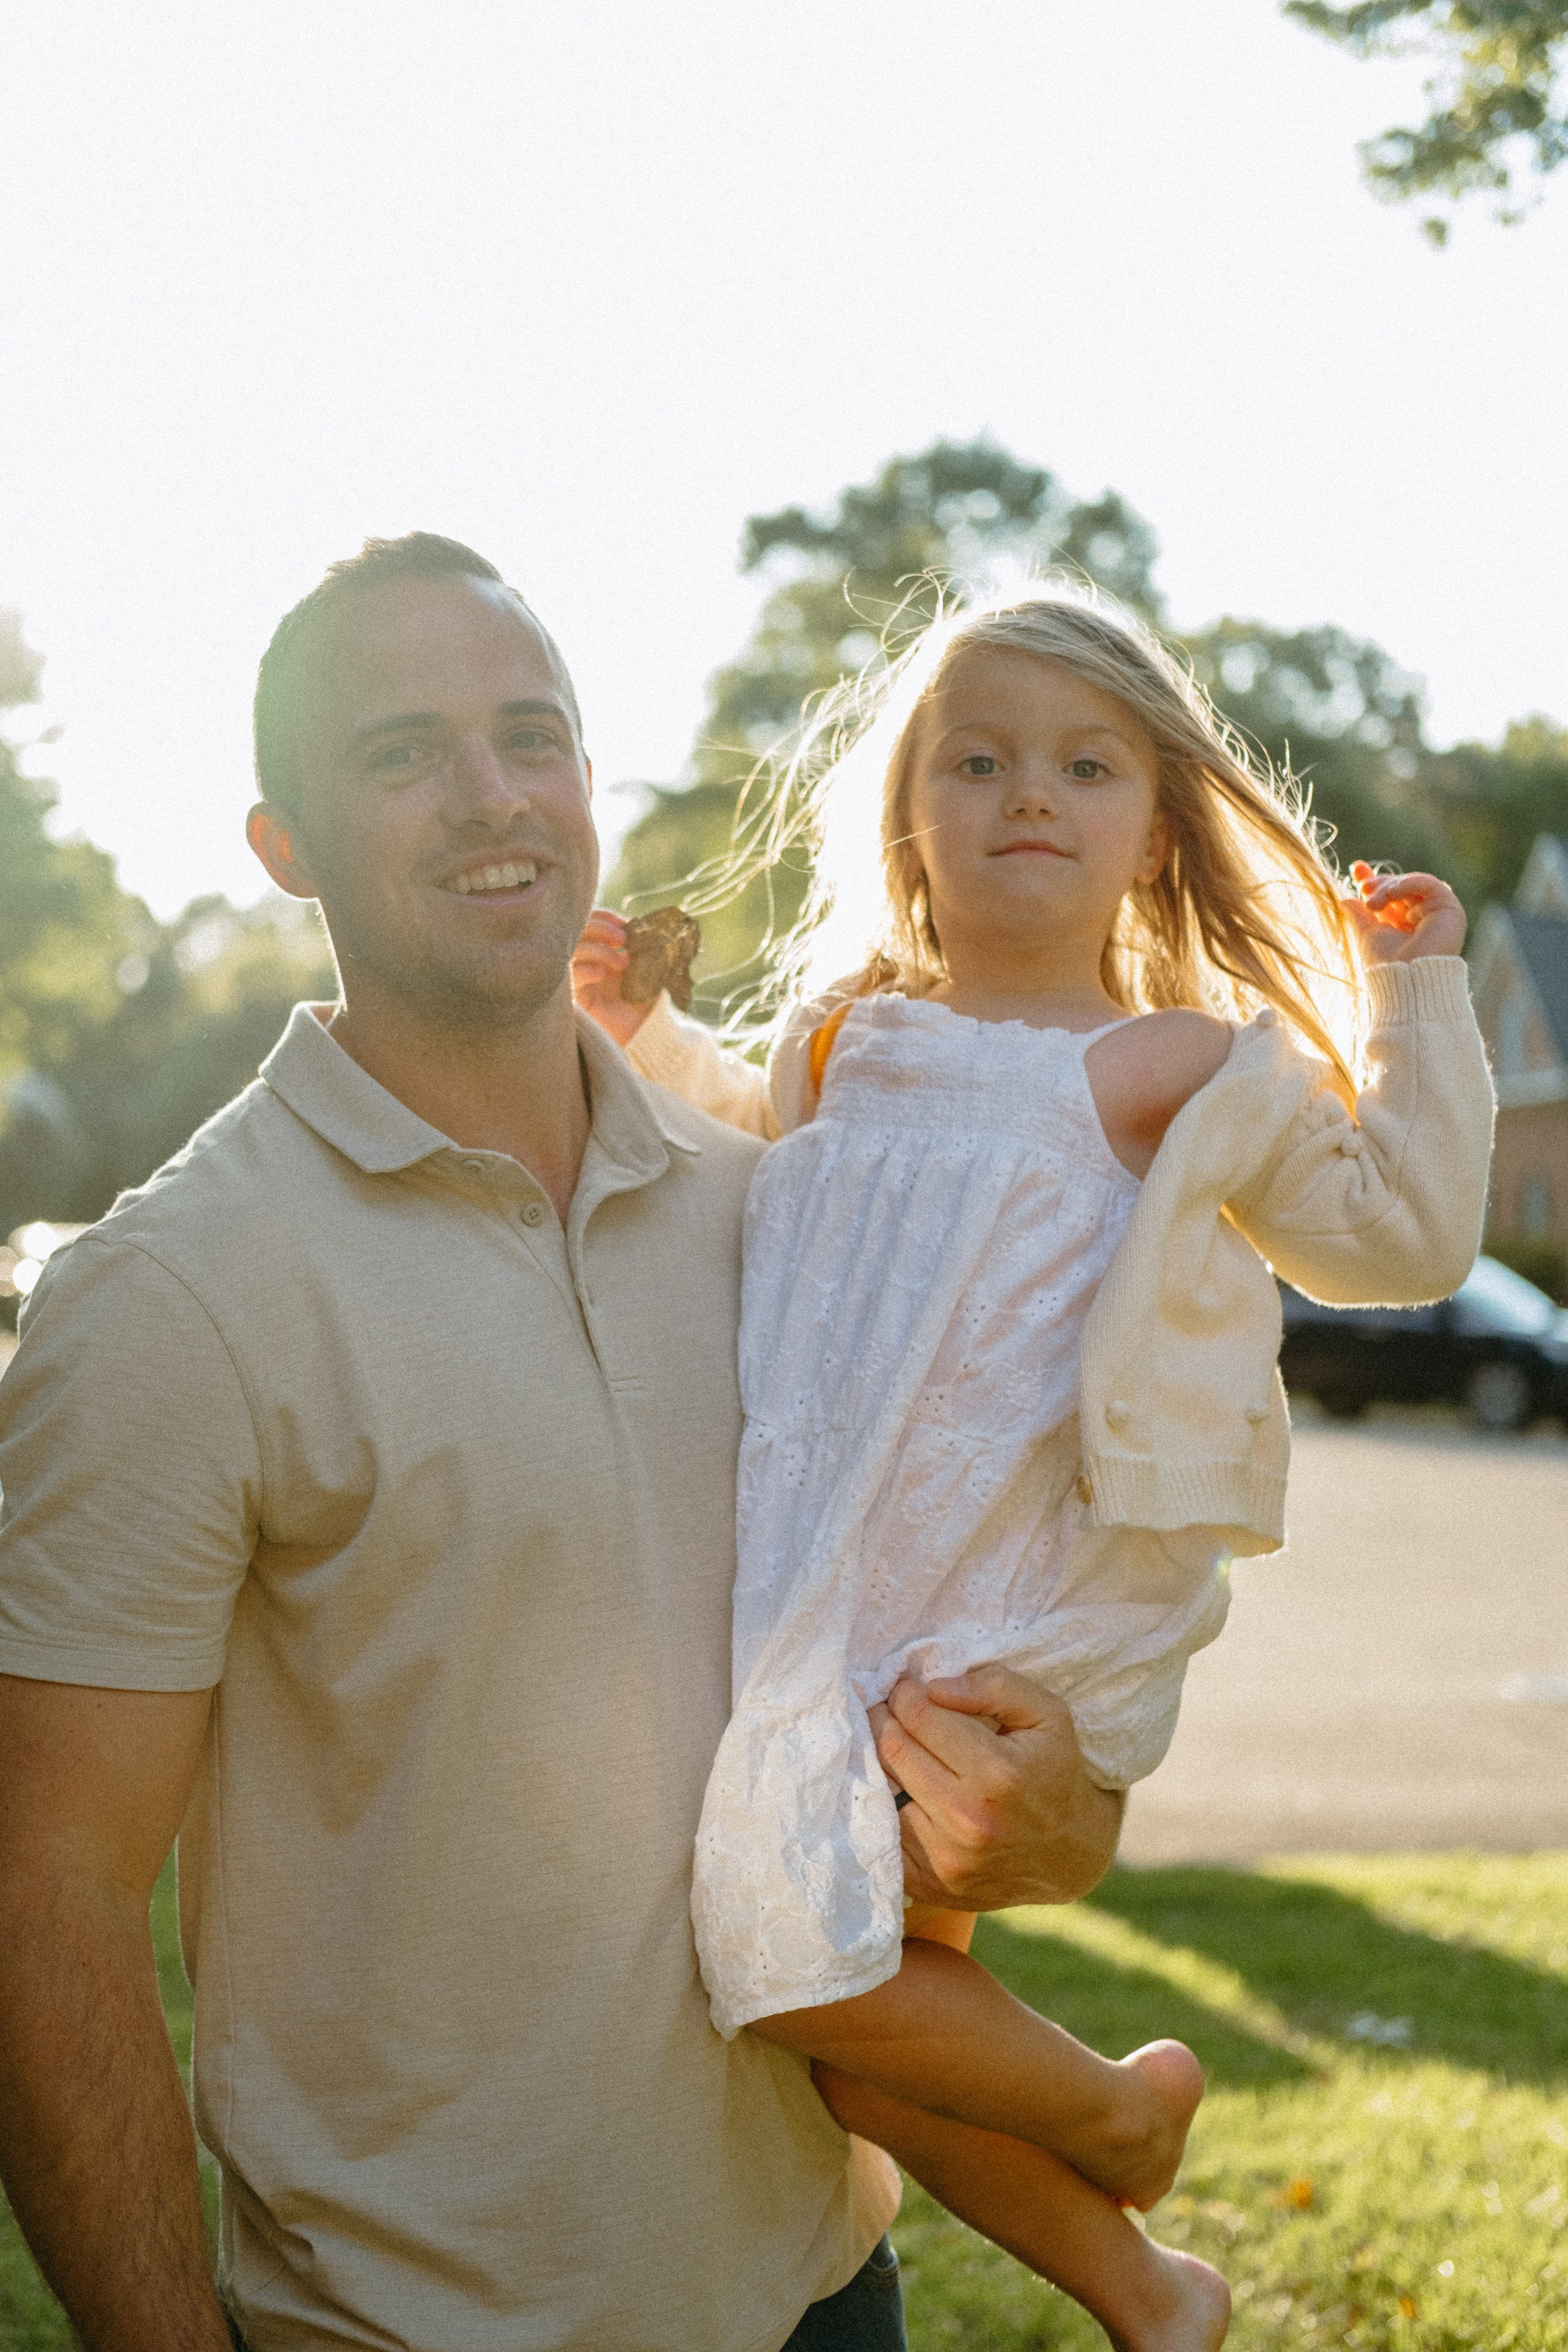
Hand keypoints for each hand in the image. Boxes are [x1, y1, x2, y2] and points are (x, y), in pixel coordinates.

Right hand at [570, 909, 651, 1045]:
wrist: (641, 1036)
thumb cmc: (644, 1003)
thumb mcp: (648, 969)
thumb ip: (643, 947)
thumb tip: (644, 925)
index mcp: (596, 952)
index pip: (587, 924)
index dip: (602, 918)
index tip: (623, 922)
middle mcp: (581, 964)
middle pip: (574, 932)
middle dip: (600, 929)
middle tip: (623, 937)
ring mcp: (573, 981)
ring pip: (570, 951)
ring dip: (597, 949)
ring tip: (622, 962)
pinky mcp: (570, 1001)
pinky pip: (566, 977)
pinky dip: (583, 970)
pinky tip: (601, 974)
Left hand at [869, 1664, 1122, 1910]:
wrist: (1069, 1855)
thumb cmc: (1055, 1771)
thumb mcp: (1048, 1715)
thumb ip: (995, 1687)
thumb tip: (934, 1688)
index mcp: (998, 1773)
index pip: (919, 1717)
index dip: (906, 1695)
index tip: (909, 1689)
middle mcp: (969, 1819)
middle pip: (893, 1751)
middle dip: (886, 1721)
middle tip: (892, 1711)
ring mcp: (947, 1858)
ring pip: (884, 1790)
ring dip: (888, 1765)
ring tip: (907, 1751)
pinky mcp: (931, 1884)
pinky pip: (886, 1833)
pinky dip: (890, 1808)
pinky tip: (910, 1792)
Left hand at [1348, 864, 1466, 963]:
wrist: (1408, 981)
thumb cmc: (1386, 964)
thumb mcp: (1367, 934)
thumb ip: (1358, 916)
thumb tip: (1344, 899)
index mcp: (1402, 924)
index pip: (1390, 895)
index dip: (1375, 880)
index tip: (1357, 868)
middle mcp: (1420, 917)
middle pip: (1400, 886)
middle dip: (1379, 882)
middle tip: (1363, 888)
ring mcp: (1435, 912)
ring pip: (1412, 883)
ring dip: (1389, 886)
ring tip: (1373, 903)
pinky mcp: (1449, 908)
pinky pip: (1428, 883)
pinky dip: (1407, 883)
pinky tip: (1391, 893)